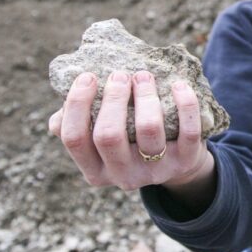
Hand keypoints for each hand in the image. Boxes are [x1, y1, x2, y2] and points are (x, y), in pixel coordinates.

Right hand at [48, 70, 211, 191]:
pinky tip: (178, 85)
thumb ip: (80, 123)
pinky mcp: (185, 162)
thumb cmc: (130, 138)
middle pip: (109, 135)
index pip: (74, 138)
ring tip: (144, 76)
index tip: (88, 76)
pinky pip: (188, 131)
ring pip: (148, 130)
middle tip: (121, 74)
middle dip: (113, 98)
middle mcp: (123, 176)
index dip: (77, 103)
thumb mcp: (102, 140)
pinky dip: (185, 104)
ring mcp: (156, 171)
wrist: (176, 162)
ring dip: (145, 96)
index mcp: (95, 170)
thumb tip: (63, 106)